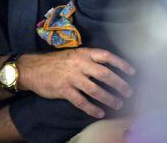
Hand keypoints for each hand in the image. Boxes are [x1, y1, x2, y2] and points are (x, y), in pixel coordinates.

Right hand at [18, 47, 135, 117]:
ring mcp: (72, 78)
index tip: (133, 71)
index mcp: (85, 53)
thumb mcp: (75, 54)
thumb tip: (109, 67)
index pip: (107, 56)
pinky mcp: (64, 90)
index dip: (121, 64)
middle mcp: (80, 64)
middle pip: (105, 74)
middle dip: (120, 84)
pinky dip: (92, 108)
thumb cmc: (57, 62)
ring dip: (109, 98)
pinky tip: (100, 113)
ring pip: (95, 90)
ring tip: (118, 104)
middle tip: (129, 92)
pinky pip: (81, 101)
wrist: (34, 68)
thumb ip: (90, 59)